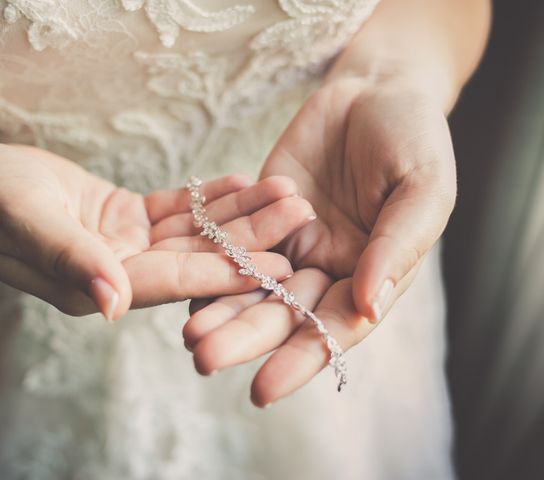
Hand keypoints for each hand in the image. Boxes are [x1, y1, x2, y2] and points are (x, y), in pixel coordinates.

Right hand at [0, 143, 315, 319]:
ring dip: (239, 212)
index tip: (275, 267)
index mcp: (94, 287)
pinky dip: (209, 195)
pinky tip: (245, 181)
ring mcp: (127, 247)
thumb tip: (112, 306)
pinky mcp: (128, 219)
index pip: (170, 281)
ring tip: (287, 193)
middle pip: (195, 256)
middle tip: (301, 219)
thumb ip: (68, 259)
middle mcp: (120, 273)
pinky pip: (177, 208)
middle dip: (249, 238)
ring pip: (194, 230)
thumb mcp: (23, 223)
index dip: (223, 273)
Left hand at [183, 77, 455, 404]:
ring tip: (187, 334)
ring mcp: (290, 242)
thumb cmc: (414, 138)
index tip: (261, 389)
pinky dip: (211, 260)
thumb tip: (367, 305)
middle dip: (245, 338)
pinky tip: (182, 280)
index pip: (333, 329)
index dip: (299, 359)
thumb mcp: (422, 188)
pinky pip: (233, 240)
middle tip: (203, 359)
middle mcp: (327, 268)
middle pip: (282, 313)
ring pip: (251, 284)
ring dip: (219, 308)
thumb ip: (396, 246)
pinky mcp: (260, 214)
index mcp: (371, 275)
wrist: (374, 89)